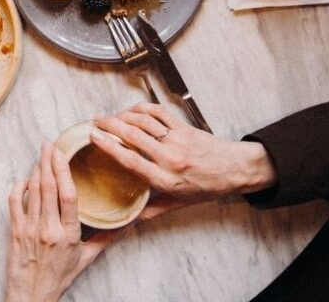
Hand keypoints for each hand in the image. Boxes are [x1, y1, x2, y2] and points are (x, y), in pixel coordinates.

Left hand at [6, 143, 117, 301]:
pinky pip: (14, 202)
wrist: (32, 295)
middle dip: (47, 161)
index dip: (63, 171)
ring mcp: (30, 229)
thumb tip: (127, 224)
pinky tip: (25, 178)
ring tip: (41, 154)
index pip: (68, 196)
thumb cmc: (59, 277)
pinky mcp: (15, 231)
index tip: (62, 153)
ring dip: (36, 169)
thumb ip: (106, 239)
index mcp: (69, 234)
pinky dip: (19, 186)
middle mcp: (49, 229)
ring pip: (32, 191)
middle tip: (48, 143)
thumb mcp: (86, 259)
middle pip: (48, 186)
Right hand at [92, 103, 275, 219]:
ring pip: (143, 121)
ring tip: (109, 117)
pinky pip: (158, 112)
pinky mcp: (184, 127)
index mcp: (166, 180)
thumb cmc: (207, 187)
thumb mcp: (180, 204)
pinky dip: (141, 108)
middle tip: (95, 122)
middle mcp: (170, 158)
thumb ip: (153, 210)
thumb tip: (130, 219)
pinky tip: (131, 111)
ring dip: (122, 115)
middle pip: (133, 136)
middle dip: (110, 125)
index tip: (93, 137)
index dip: (109, 147)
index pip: (130, 160)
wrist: (236, 169)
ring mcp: (177, 140)